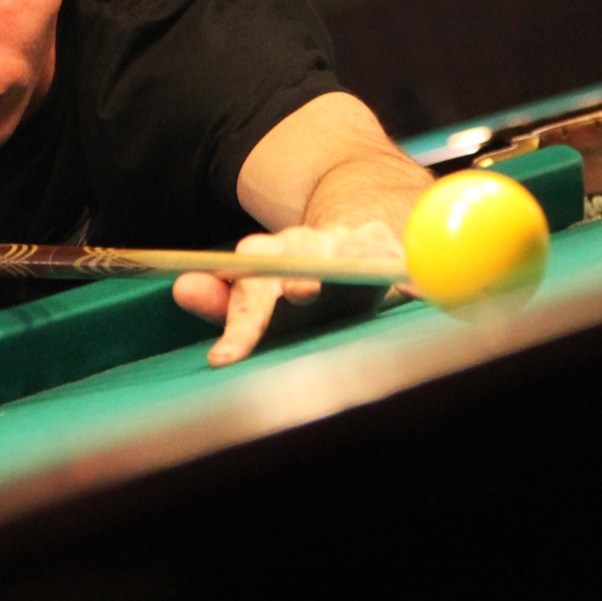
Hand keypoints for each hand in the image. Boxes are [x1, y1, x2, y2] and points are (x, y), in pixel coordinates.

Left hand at [174, 221, 403, 367]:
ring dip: (353, 263)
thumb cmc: (298, 285)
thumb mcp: (260, 297)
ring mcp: (348, 241)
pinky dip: (408, 275)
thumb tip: (181, 287)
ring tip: (361, 284)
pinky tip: (420, 292)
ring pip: (348, 250)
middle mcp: (307, 243)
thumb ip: (223, 302)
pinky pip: (395, 259)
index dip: (240, 325)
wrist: (350, 241)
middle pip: (299, 259)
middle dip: (300, 273)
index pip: (250, 289)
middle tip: (301, 290)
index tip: (223, 359)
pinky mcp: (386, 247)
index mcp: (269, 256)